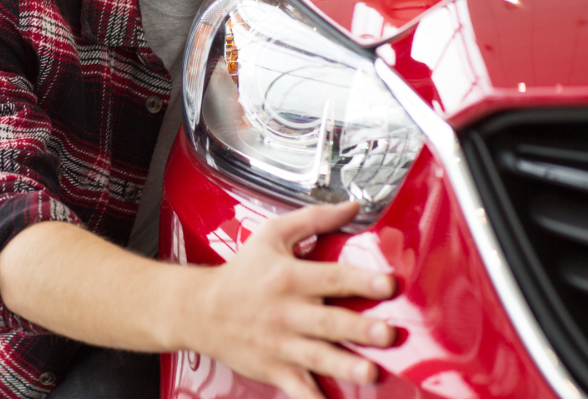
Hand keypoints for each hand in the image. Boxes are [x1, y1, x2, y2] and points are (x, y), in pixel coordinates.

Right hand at [183, 202, 396, 398]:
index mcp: (290, 278)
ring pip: (317, 356)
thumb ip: (314, 219)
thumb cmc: (242, 272)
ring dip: (345, 365)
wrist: (200, 310)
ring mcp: (281, 344)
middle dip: (358, 328)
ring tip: (369, 372)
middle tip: (386, 332)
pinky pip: (298, 389)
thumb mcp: (272, 235)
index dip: (360, 280)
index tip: (388, 284)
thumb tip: (352, 206)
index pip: (331, 277)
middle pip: (328, 320)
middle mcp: (287, 312)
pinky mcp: (276, 368)